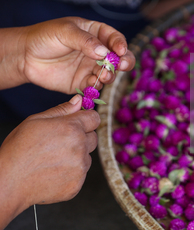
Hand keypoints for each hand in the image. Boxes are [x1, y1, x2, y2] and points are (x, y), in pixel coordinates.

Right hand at [0, 95, 98, 227]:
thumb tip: (79, 100)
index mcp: (72, 128)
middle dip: (82, 137)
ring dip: (77, 156)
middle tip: (60, 143)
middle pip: (93, 137)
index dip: (87, 119)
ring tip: (54, 159)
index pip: (95, 118)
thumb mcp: (35, 121)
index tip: (79, 123)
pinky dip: (72, 172)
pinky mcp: (78, 183)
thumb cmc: (18, 149)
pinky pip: (81, 173)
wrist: (8, 182)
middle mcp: (80, 146)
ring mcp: (80, 167)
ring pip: (87, 156)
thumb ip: (62, 110)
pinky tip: (54, 171)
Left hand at [18, 17, 134, 92]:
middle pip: (118, 58)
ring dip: (110, 75)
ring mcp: (91, 68)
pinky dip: (97, 86)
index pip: (114, 38)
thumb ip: (85, 41)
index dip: (120, 44)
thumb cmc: (44, 37)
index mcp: (95, 33)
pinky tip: (91, 84)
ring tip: (104, 76)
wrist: (25, 57)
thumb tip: (104, 52)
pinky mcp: (83, 82)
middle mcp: (97, 52)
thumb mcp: (65, 32)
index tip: (120, 51)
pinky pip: (95, 86)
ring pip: (109, 73)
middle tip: (123, 66)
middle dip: (124, 62)